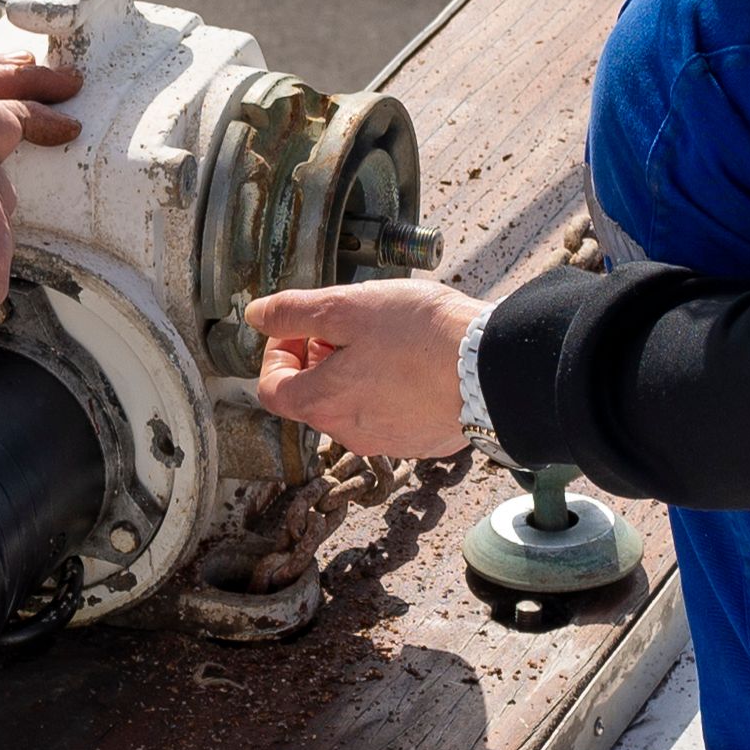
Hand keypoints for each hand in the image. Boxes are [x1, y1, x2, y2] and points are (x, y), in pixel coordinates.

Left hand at [243, 278, 483, 461]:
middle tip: (348, 326)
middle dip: (318, 358)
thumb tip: (257, 315)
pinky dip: (387, 389)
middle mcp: (349, 433)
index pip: (271, 389)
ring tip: (385, 339)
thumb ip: (295, 311)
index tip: (302, 327)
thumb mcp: (349, 307)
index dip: (277, 353)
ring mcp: (387, 442)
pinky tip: (413, 361)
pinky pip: (388, 415)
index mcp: (323, 403)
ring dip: (354, 373)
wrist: (493, 369)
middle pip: (312, 397)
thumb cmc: (422, 335)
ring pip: (351, 406)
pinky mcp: (419, 441)